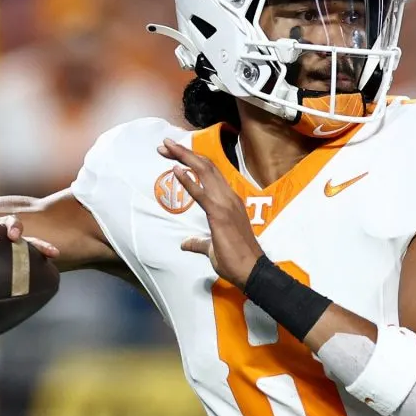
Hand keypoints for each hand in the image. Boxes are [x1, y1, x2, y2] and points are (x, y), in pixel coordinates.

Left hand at [157, 138, 262, 288]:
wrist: (250, 270)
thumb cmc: (235, 259)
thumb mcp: (212, 247)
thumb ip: (199, 242)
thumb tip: (186, 243)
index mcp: (229, 201)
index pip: (210, 173)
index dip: (193, 160)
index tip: (174, 155)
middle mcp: (229, 197)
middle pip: (206, 166)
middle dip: (184, 152)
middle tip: (165, 144)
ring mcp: (226, 204)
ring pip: (204, 172)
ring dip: (184, 157)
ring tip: (167, 147)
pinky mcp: (220, 214)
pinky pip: (201, 193)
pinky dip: (188, 180)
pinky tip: (176, 170)